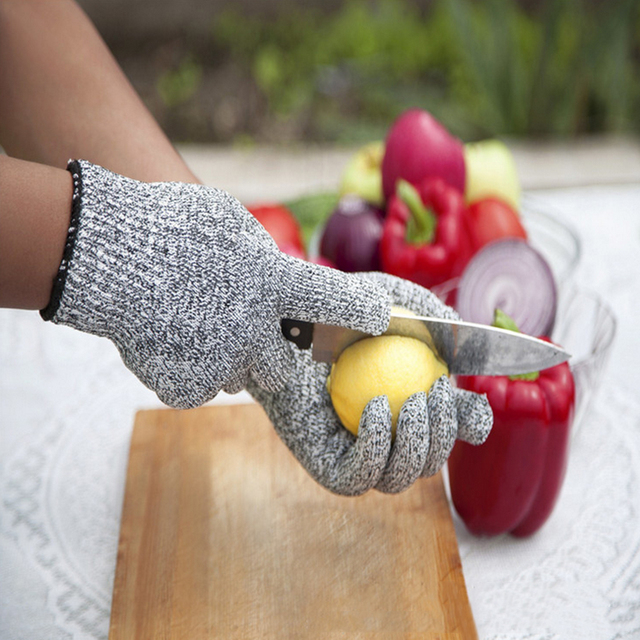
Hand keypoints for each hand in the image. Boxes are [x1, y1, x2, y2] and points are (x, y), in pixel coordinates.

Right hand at [42, 160, 390, 407]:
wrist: (103, 256)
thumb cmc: (169, 227)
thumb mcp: (230, 224)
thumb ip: (263, 260)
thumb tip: (281, 280)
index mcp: (270, 282)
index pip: (333, 303)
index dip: (361, 314)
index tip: (380, 319)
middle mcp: (254, 327)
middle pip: (283, 364)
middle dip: (270, 355)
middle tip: (242, 329)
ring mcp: (220, 360)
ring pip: (239, 375)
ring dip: (227, 358)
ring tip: (193, 322)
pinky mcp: (186, 384)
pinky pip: (202, 385)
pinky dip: (191, 369)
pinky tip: (169, 338)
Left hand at [248, 272, 492, 495]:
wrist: (276, 325)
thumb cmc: (330, 310)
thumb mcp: (386, 300)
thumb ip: (426, 315)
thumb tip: (461, 339)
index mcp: (403, 406)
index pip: (448, 428)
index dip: (470, 423)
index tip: (476, 405)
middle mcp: (383, 436)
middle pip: (429, 461)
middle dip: (445, 434)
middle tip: (437, 393)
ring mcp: (356, 456)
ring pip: (401, 477)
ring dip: (418, 444)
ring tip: (412, 401)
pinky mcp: (326, 467)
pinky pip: (360, 477)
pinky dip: (377, 449)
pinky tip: (374, 408)